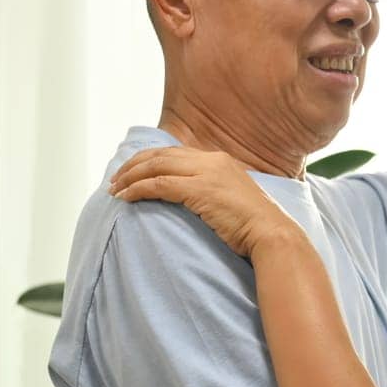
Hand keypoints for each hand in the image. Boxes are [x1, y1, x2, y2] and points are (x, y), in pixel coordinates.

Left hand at [108, 147, 300, 257]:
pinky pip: (158, 185)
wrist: (272, 233)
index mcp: (221, 160)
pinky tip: (125, 198)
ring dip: (130, 178)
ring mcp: (206, 173)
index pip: (175, 152)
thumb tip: (195, 199)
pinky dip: (137, 190)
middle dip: (133, 166)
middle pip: (160, 155)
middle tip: (116, 180)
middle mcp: (212, 160)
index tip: (133, 172)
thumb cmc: (257, 226)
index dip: (149, 160)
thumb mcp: (234, 200)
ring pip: (155, 167)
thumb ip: (215, 191)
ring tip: (115, 190)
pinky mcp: (199, 189)